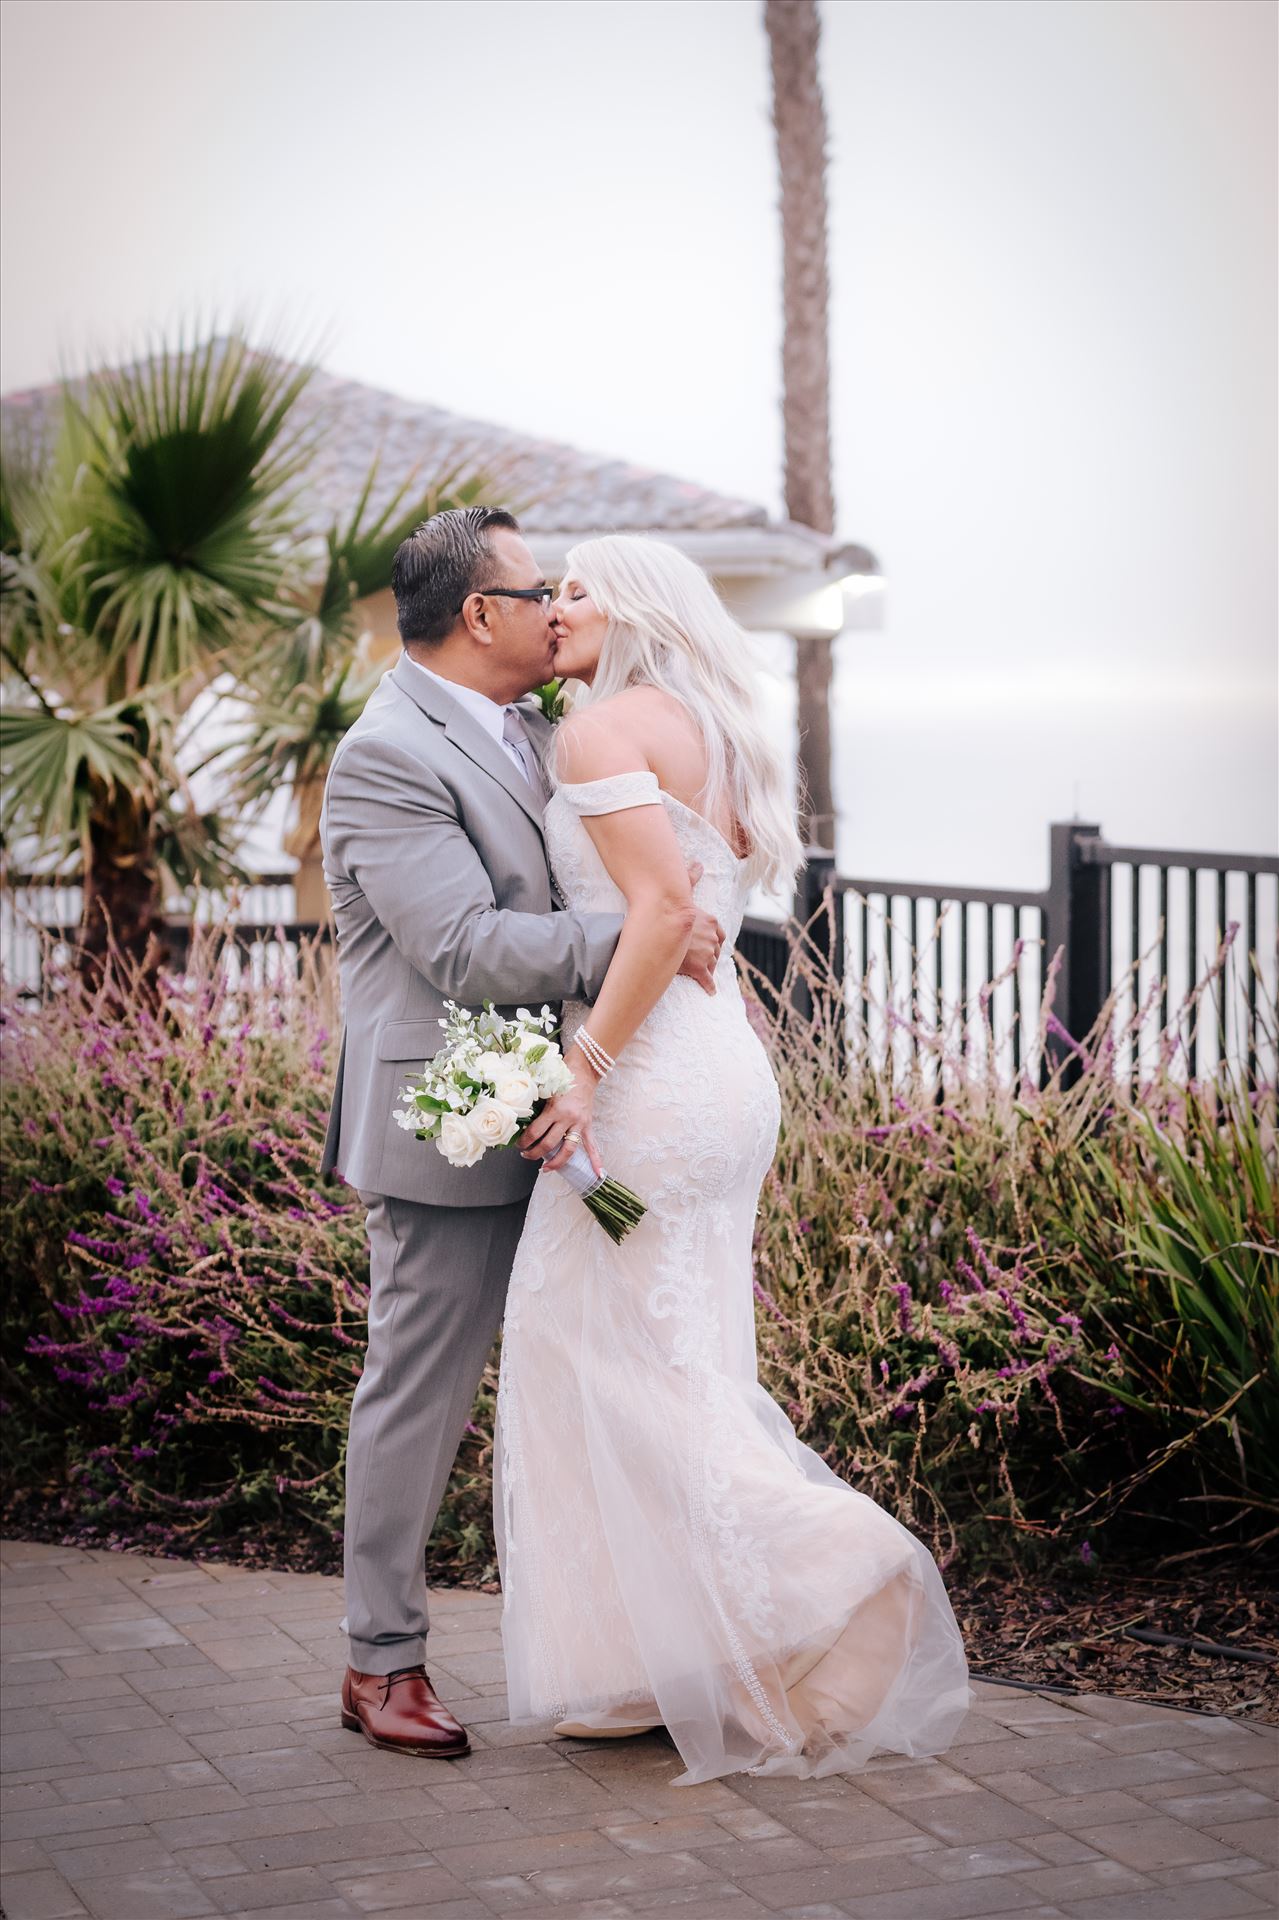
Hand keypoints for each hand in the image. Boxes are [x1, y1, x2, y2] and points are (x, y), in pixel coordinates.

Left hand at [517, 1074, 600, 1175]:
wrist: (584, 1070)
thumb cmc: (562, 1076)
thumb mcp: (545, 1088)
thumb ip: (536, 1105)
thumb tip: (522, 1120)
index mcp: (555, 1109)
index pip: (535, 1132)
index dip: (524, 1141)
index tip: (519, 1144)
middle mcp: (568, 1118)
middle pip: (549, 1144)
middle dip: (534, 1153)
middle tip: (525, 1155)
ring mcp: (579, 1123)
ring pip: (568, 1149)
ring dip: (556, 1162)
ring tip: (546, 1169)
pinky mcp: (588, 1124)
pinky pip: (592, 1144)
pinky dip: (595, 1159)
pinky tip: (598, 1173)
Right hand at [677, 867, 724, 995]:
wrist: (660, 929)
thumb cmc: (671, 910)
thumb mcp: (684, 891)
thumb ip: (691, 878)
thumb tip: (697, 863)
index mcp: (711, 922)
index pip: (719, 934)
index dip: (713, 940)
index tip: (709, 944)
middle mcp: (712, 938)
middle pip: (716, 950)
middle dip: (710, 955)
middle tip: (702, 960)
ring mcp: (707, 954)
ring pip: (712, 964)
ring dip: (708, 968)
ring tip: (701, 972)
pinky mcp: (699, 969)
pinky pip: (707, 980)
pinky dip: (709, 986)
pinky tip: (710, 991)